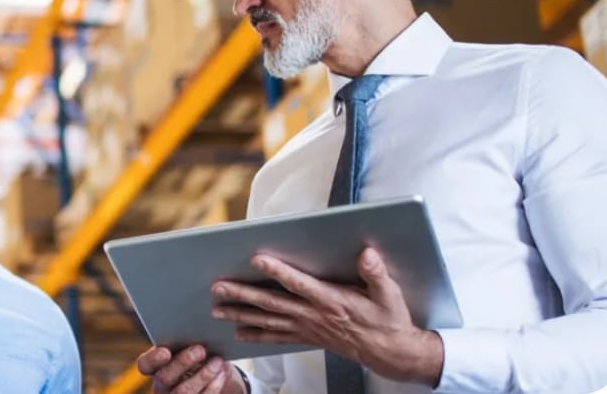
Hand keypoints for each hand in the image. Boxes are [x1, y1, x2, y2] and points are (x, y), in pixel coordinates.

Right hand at [136, 344, 243, 393]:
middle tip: (201, 349)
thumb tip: (194, 328)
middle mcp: (161, 385)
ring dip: (202, 376)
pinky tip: (221, 374)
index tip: (165, 351)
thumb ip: (187, 341)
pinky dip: (213, 387)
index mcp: (155, 366)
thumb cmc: (202, 355)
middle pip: (164, 377)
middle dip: (183, 363)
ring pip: (183, 392)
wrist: (219, 375)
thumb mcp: (193, 346)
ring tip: (217, 362)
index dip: (153, 359)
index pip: (145, 365)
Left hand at [210, 247, 443, 385]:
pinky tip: (238, 334)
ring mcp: (308, 328)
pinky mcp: (307, 337)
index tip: (257, 259)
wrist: (389, 352)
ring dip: (241, 315)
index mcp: (331, 300)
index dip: (278, 272)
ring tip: (216, 310)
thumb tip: (367, 253)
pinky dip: (257, 335)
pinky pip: (277, 337)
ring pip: (268, 321)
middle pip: (272, 304)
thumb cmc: (388, 318)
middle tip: (218, 287)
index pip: (299, 284)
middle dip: (243, 294)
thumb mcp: (389, 294)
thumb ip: (376, 273)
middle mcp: (314, 315)